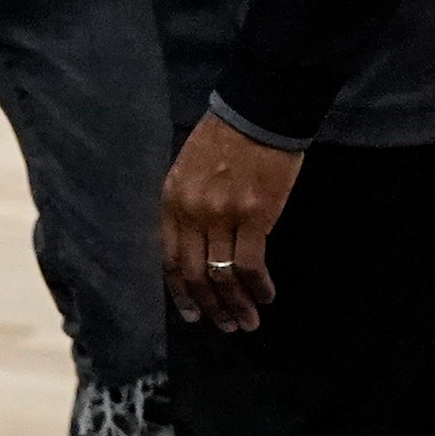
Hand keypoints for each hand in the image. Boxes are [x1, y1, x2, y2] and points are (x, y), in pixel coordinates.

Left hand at [165, 115, 300, 334]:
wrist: (260, 109)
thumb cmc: (228, 136)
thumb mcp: (188, 170)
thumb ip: (186, 206)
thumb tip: (195, 244)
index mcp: (171, 203)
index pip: (168, 261)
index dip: (180, 293)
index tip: (192, 314)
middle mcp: (191, 214)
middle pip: (193, 275)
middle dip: (209, 307)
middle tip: (224, 327)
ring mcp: (222, 216)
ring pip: (222, 275)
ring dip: (235, 304)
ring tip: (246, 323)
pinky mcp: (255, 214)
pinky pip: (251, 263)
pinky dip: (258, 285)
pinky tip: (266, 296)